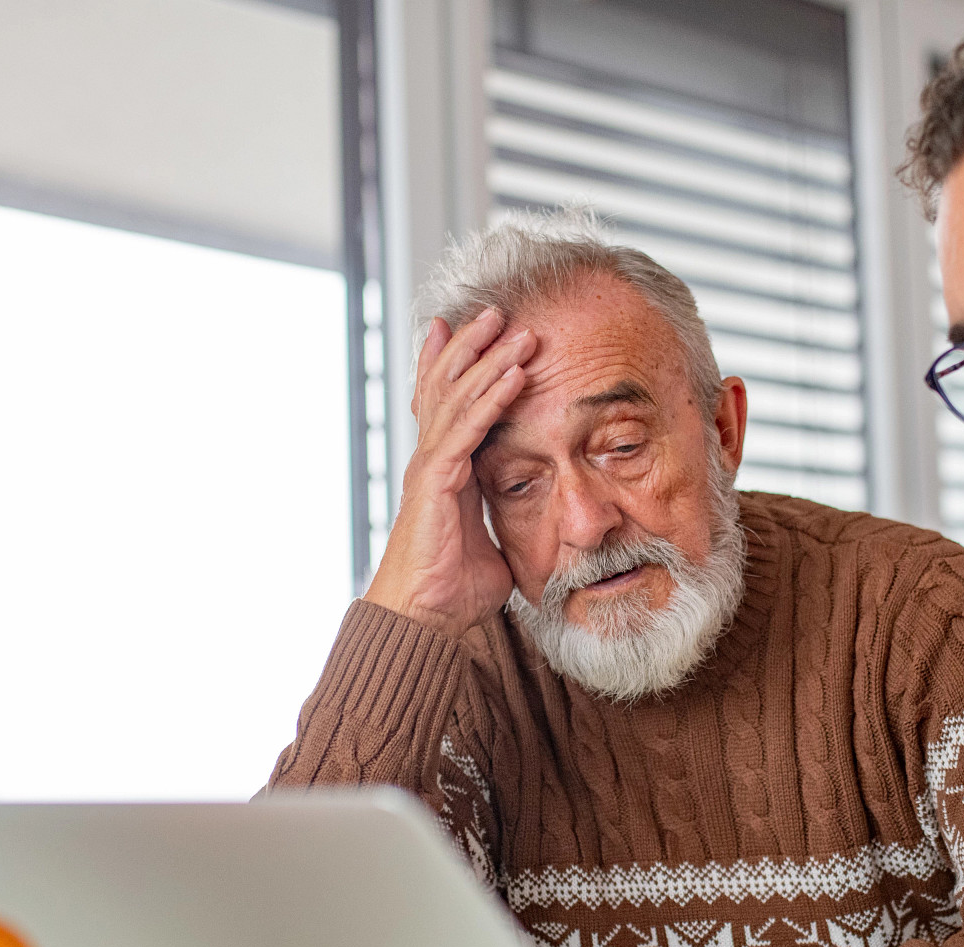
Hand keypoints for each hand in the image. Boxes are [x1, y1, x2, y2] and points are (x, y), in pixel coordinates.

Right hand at [364, 309, 535, 636]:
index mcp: (444, 472)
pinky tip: (515, 374)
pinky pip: (468, 430)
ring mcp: (431, 468)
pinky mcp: (437, 481)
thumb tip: (537, 527)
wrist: (426, 618)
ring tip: (515, 327)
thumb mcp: (493, 546)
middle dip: (473, 347)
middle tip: (498, 310)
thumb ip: (507, 523)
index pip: (449, 406)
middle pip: (449, 388)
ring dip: (489, 360)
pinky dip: (493, 399)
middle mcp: (433, 461)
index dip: (459, 368)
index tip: (478, 335)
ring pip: (459, 398)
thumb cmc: (456, 591)